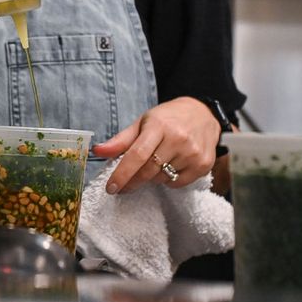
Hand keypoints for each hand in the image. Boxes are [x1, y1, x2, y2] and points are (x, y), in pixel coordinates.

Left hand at [92, 97, 220, 194]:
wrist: (204, 113)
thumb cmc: (168, 118)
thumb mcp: (143, 122)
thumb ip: (121, 140)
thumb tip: (97, 151)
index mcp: (159, 125)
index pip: (137, 154)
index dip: (122, 174)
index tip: (111, 188)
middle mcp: (178, 138)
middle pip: (148, 171)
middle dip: (131, 182)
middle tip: (122, 186)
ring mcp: (193, 152)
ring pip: (162, 178)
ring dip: (151, 177)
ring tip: (155, 162)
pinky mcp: (203, 164)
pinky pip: (178, 183)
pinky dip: (168, 180)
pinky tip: (171, 165)